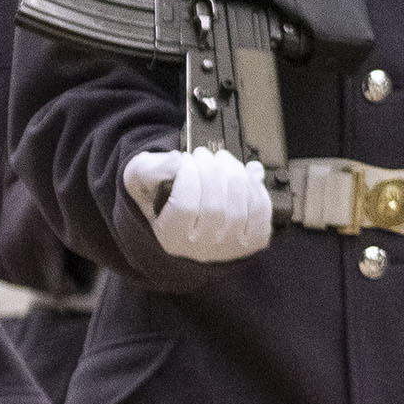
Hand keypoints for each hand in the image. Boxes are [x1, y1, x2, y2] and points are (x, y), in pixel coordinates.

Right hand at [123, 146, 273, 263]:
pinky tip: (245, 175)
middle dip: (212, 170)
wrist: (184, 214)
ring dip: (234, 174)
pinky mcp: (252, 241)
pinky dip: (256, 188)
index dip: (189, 175)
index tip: (186, 159)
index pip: (185, 207)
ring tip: (222, 160)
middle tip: (204, 155)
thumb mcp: (142, 179)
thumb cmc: (162, 196)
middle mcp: (201, 249)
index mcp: (171, 238)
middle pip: (215, 207)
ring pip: (240, 208)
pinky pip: (261, 212)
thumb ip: (151, 169)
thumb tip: (177, 162)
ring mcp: (230, 247)